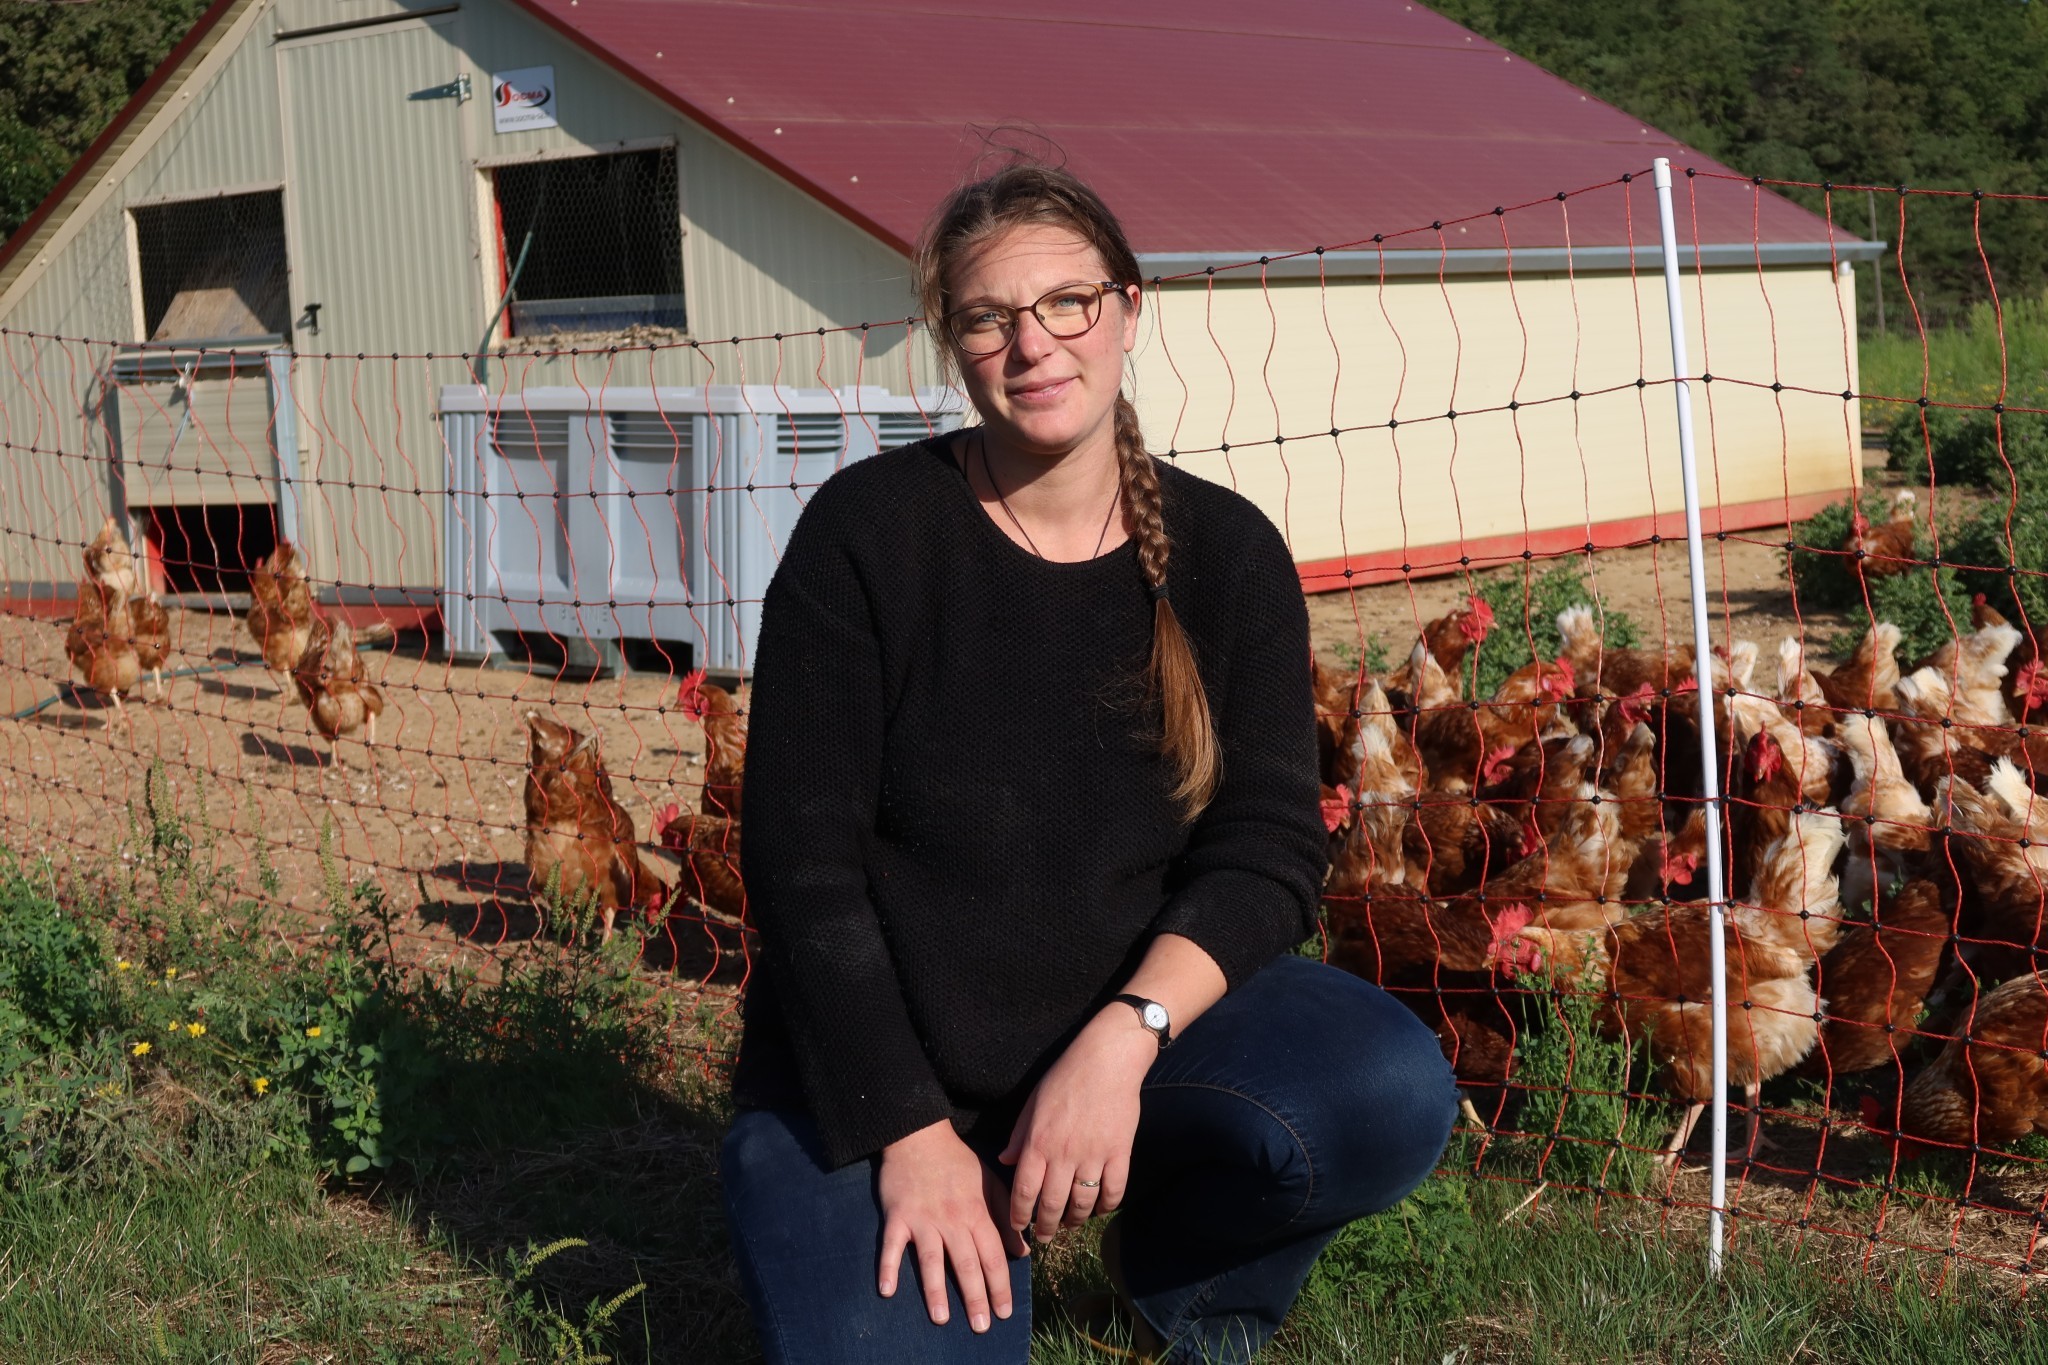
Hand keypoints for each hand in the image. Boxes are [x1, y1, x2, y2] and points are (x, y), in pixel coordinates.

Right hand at [877, 1120, 1026, 1332]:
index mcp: (977, 1212)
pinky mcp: (897, 1216)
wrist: (919, 1134)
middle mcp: (952, 1219)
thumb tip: (1023, 1252)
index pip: (993, 1255)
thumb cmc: (958, 1161)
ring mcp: (923, 1219)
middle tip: (981, 1326)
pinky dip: (888, 1267)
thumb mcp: (990, 1183)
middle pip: (965, 1263)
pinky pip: (891, 1245)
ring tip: (942, 1318)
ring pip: (931, 1259)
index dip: (1000, 1285)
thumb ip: (1006, 1217)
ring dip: (935, 1290)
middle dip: (975, 1296)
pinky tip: (887, 1290)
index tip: (1004, 1313)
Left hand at [1000, 1006, 1155, 1239]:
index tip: (1018, 1226)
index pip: (1023, 1191)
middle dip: (1046, 1227)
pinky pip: (1113, 1192)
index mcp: (1038, 1143)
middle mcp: (1064, 1155)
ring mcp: (1094, 1156)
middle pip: (1052, 1205)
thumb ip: (1019, 1135)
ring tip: (1069, 1224)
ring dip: (1074, 1220)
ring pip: (1082, 1204)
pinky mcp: (1120, 1153)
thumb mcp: (1033, 1102)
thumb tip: (1004, 1161)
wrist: (1107, 1059)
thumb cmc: (1065, 1076)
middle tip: (1044, 1238)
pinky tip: (1099, 1209)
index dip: (1019, 1215)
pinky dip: (1106, 1207)